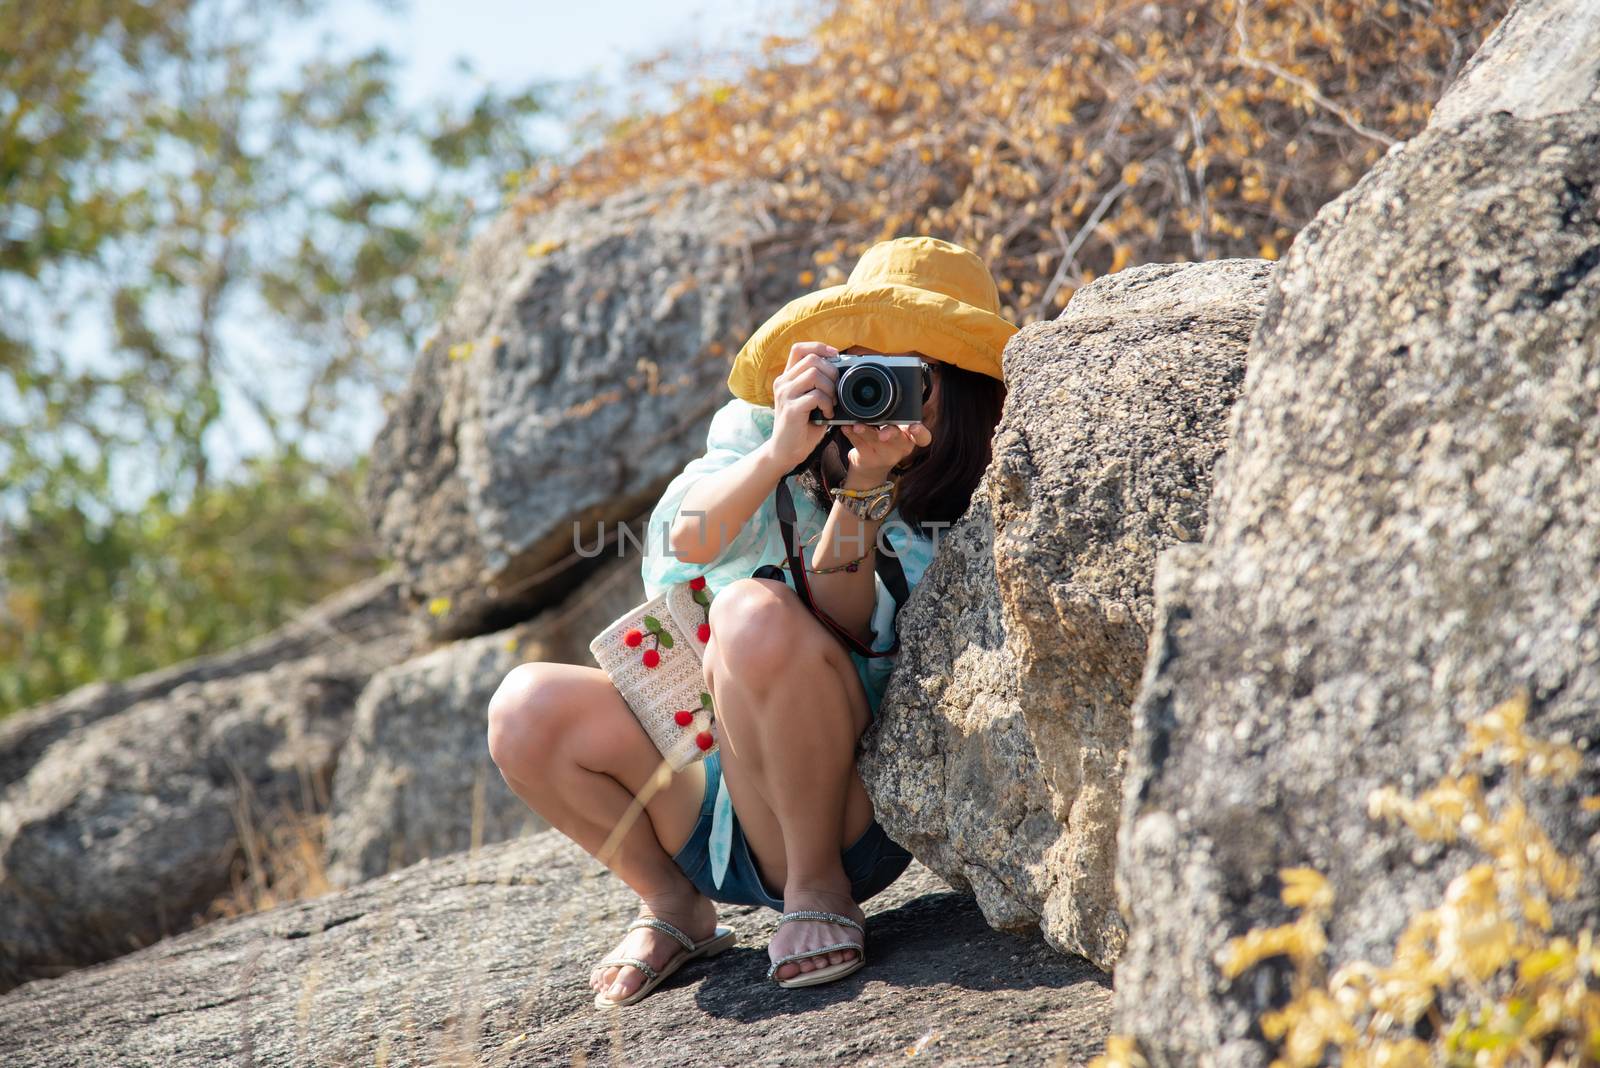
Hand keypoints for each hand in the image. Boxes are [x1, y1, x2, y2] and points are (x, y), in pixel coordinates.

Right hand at [766, 341, 839, 470]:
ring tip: (831, 404)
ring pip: (814, 374)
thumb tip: (843, 372)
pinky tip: (827, 415)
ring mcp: (785, 395)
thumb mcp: (810, 401)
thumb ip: (819, 385)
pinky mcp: (790, 409)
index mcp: (787, 378)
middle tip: (836, 390)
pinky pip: (816, 396)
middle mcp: (783, 382)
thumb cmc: (802, 427)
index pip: (799, 348)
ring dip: (830, 389)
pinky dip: (827, 404)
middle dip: (831, 372)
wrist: (785, 451)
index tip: (835, 356)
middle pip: (811, 359)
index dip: (819, 347)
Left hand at [841, 420, 931, 482]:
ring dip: (865, 431)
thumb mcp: (896, 429)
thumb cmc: (887, 440)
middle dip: (890, 433)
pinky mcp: (867, 458)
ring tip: (857, 425)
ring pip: (874, 441)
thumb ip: (898, 414)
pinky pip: (858, 444)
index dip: (920, 433)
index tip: (915, 427)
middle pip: (898, 439)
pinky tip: (846, 427)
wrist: (871, 467)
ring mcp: (884, 455)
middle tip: (883, 434)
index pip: (923, 437)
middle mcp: (900, 447)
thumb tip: (895, 386)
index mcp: (910, 437)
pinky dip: (851, 434)